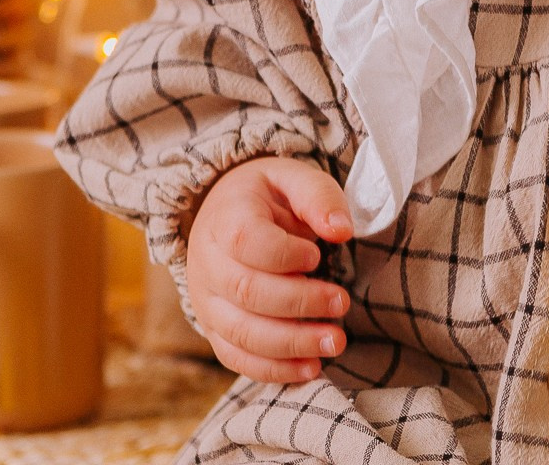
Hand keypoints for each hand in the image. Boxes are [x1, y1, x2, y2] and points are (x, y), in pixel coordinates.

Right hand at [186, 157, 353, 383]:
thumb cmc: (268, 198)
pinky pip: (237, 357)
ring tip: (335, 341)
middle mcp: (207, 263)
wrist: (226, 214)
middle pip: (246, 292)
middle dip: (300, 303)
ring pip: (242, 332)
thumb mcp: (293, 178)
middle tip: (342, 303)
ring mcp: (206, 301)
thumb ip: (318, 197)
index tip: (318, 254)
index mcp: (225, 218)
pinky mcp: (214, 329)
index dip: (285, 254)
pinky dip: (274, 370)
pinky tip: (311, 368)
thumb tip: (341, 230)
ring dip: (292, 343)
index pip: (246, 241)